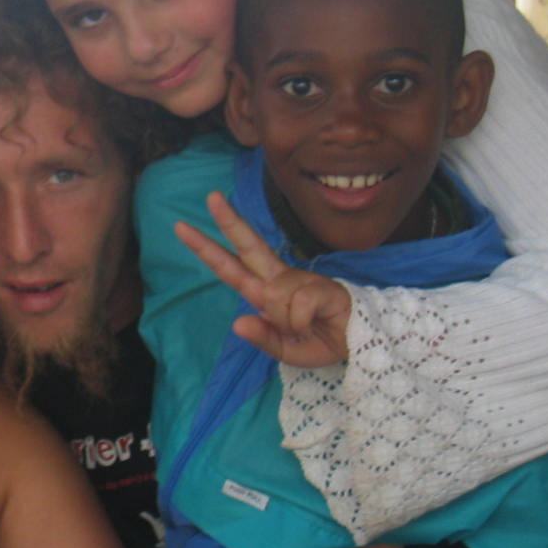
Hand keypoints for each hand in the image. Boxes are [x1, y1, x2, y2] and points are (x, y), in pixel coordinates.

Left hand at [174, 191, 351, 365]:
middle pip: (249, 246)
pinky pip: (297, 304)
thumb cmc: (324, 342)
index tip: (182, 227)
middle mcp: (280, 280)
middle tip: (210, 196)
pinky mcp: (321, 286)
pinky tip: (317, 321)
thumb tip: (238, 323)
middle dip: (229, 221)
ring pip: (274, 295)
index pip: (232, 268)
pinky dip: (302, 321)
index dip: (208, 249)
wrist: (365, 347)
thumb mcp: (288, 351)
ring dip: (286, 320)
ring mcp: (301, 280)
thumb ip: (264, 339)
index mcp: (267, 291)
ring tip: (307, 327)